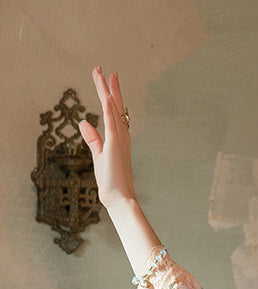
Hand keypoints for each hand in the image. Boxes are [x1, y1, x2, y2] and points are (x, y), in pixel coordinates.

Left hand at [80, 67, 135, 208]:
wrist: (119, 197)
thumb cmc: (111, 180)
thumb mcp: (98, 155)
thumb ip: (92, 138)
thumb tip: (83, 122)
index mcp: (119, 138)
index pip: (114, 112)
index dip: (110, 94)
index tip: (107, 79)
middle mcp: (122, 136)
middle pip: (116, 106)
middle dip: (110, 87)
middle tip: (106, 70)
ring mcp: (119, 140)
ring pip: (113, 110)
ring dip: (108, 91)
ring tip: (103, 73)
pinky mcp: (114, 146)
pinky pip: (112, 123)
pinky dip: (110, 109)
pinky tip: (107, 96)